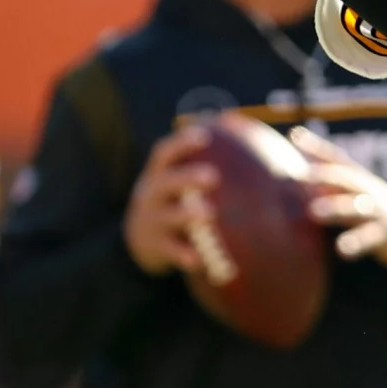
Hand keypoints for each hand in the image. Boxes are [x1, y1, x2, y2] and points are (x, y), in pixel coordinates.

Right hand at [124, 126, 217, 275]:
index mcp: (160, 173)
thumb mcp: (181, 180)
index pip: (165, 153)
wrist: (142, 238)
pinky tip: (200, 259)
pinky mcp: (154, 247)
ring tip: (209, 213)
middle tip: (212, 176)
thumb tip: (244, 128)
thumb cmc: (177, 199)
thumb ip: (208, 159)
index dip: (181, 143)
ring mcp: (151, 221)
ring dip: (187, 214)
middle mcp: (151, 194)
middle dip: (187, 177)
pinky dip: (184, 254)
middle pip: (166, 182)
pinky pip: (170, 251)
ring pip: (167, 216)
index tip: (204, 136)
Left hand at [291, 126, 386, 266]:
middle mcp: (366, 189)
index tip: (296, 135)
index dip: (316, 146)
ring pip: (356, 207)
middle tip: (301, 176)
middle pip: (346, 178)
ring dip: (336, 207)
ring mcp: (378, 210)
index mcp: (356, 177)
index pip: (335, 157)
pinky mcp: (386, 232)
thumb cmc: (368, 206)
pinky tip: (342, 249)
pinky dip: (356, 243)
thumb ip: (325, 183)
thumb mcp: (350, 190)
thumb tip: (287, 177)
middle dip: (325, 175)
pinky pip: (370, 237)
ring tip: (315, 212)